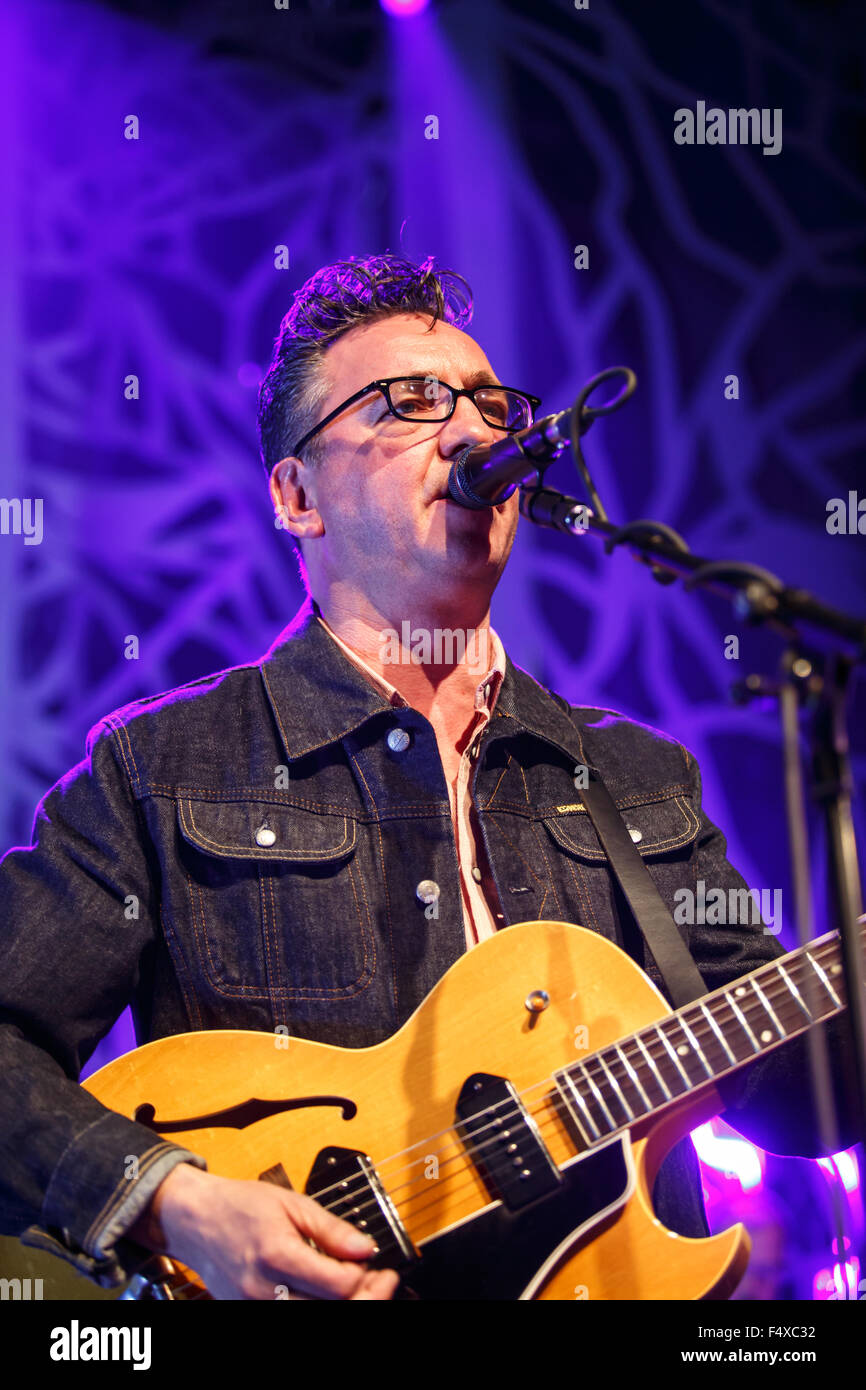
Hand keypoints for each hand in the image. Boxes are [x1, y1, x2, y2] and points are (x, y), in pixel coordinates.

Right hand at [129, 1162, 400, 1300]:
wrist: (193, 1218)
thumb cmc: (239, 1205)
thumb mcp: (291, 1203)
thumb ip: (331, 1229)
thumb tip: (365, 1248)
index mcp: (277, 1255)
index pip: (339, 1284)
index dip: (366, 1275)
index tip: (375, 1262)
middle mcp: (264, 1290)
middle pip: (330, 1310)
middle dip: (364, 1297)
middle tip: (380, 1281)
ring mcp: (254, 1306)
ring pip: (313, 1317)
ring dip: (341, 1304)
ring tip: (356, 1286)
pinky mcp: (247, 1312)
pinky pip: (290, 1315)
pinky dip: (315, 1306)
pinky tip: (326, 1292)